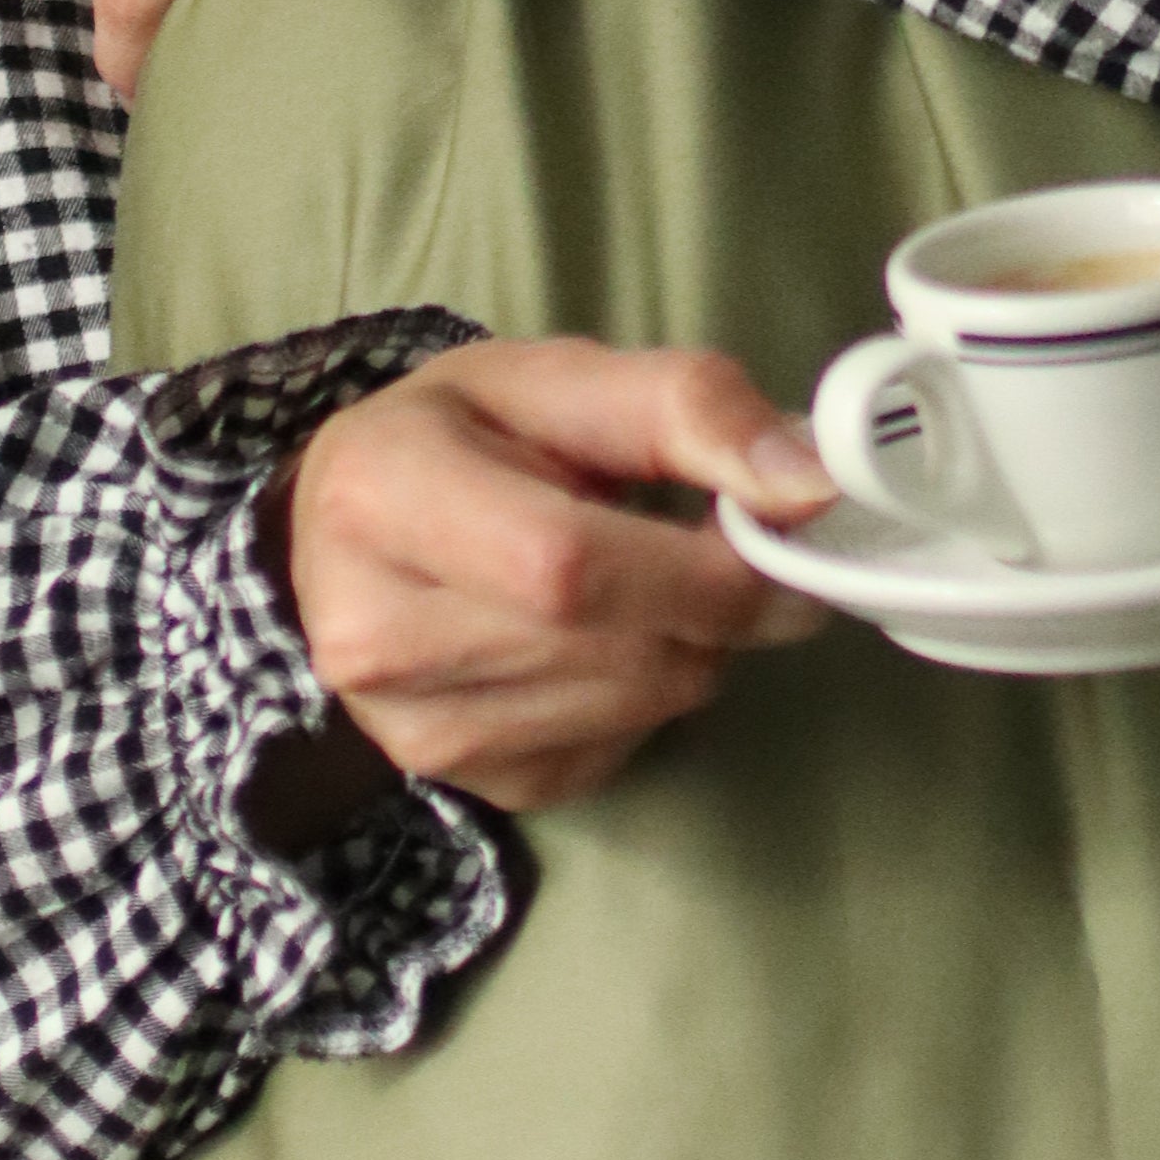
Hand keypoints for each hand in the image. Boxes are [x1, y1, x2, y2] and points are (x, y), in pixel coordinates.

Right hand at [272, 337, 834, 815]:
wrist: (353, 533)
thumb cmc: (463, 437)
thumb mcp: (558, 377)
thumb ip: (685, 406)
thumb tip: (805, 484)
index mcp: (382, 495)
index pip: (567, 565)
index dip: (700, 565)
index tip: (778, 533)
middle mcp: (373, 631)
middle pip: (614, 649)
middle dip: (716, 605)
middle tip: (740, 555)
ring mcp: (412, 727)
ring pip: (634, 708)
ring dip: (693, 648)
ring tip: (657, 585)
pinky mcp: (465, 782)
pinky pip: (619, 752)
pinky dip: (652, 696)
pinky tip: (611, 639)